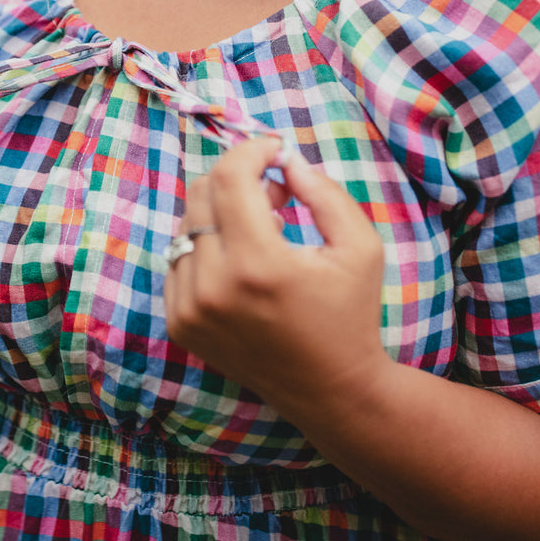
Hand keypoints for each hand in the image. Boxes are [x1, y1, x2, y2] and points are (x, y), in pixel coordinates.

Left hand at [163, 138, 390, 414]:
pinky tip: (245, 261)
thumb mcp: (359, 247)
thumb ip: (324, 192)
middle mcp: (213, 286)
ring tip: (266, 229)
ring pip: (187, 224)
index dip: (251, 150)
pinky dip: (208, 246)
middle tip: (276, 191)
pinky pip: (179, 258)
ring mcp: (190, 308)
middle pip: (202, 194)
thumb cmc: (351, 315)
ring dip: (223, 213)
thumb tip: (285, 159)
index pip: (230, 178)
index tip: (274, 150)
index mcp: (258, 264)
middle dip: (239, 178)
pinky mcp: (180, 323)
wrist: (331, 390)